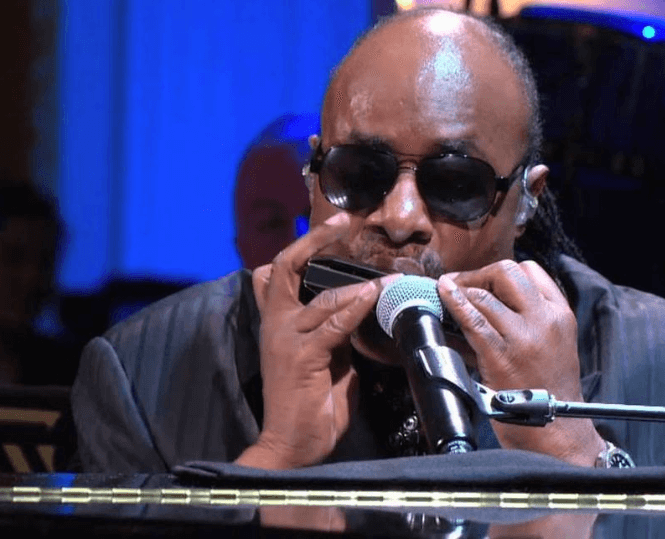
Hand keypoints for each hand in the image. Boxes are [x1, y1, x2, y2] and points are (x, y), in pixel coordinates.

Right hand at [236, 212, 383, 469]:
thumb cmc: (309, 406)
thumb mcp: (327, 361)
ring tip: (388, 278)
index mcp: (278, 323)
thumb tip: (360, 314)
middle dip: (314, 240)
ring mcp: (285, 340)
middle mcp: (276, 325)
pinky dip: (354, 309)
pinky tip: (373, 296)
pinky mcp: (300, 358)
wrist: (292, 445)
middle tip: (343, 220)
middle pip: (285, 267)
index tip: (335, 225)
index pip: (281, 273)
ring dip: (357, 286)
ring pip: (319, 298)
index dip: (305, 246)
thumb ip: (337, 334)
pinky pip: (332, 326)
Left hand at [438, 260, 602, 465]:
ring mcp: (524, 337)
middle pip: (507, 272)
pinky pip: (473, 319)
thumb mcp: (553, 344)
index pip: (530, 270)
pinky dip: (454, 303)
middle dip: (478, 274)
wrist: (558, 431)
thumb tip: (482, 300)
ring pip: (484, 293)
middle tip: (460, 285)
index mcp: (560, 314)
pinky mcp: (502, 356)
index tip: (481, 280)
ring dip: (460, 290)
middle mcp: (545, 320)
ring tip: (446, 294)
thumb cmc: (549, 391)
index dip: (499, 272)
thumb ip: (527, 319)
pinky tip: (443, 296)